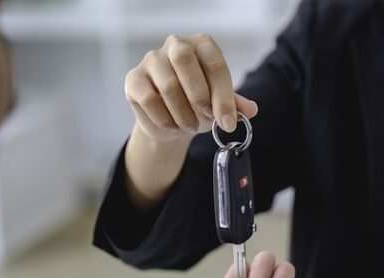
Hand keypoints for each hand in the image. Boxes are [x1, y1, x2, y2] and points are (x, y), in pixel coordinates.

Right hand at [125, 33, 257, 143]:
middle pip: (184, 60)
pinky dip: (165, 120)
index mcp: (202, 45)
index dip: (223, 97)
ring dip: (184, 115)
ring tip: (190, 126)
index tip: (228, 123)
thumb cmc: (199, 105)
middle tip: (208, 119)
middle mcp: (175, 44)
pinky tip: (173, 126)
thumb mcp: (220, 104)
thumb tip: (250, 109)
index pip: (215, 64)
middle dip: (200, 97)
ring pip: (168, 87)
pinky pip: (150, 100)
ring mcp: (151, 59)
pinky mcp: (133, 78)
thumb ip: (235, 104)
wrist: (171, 121)